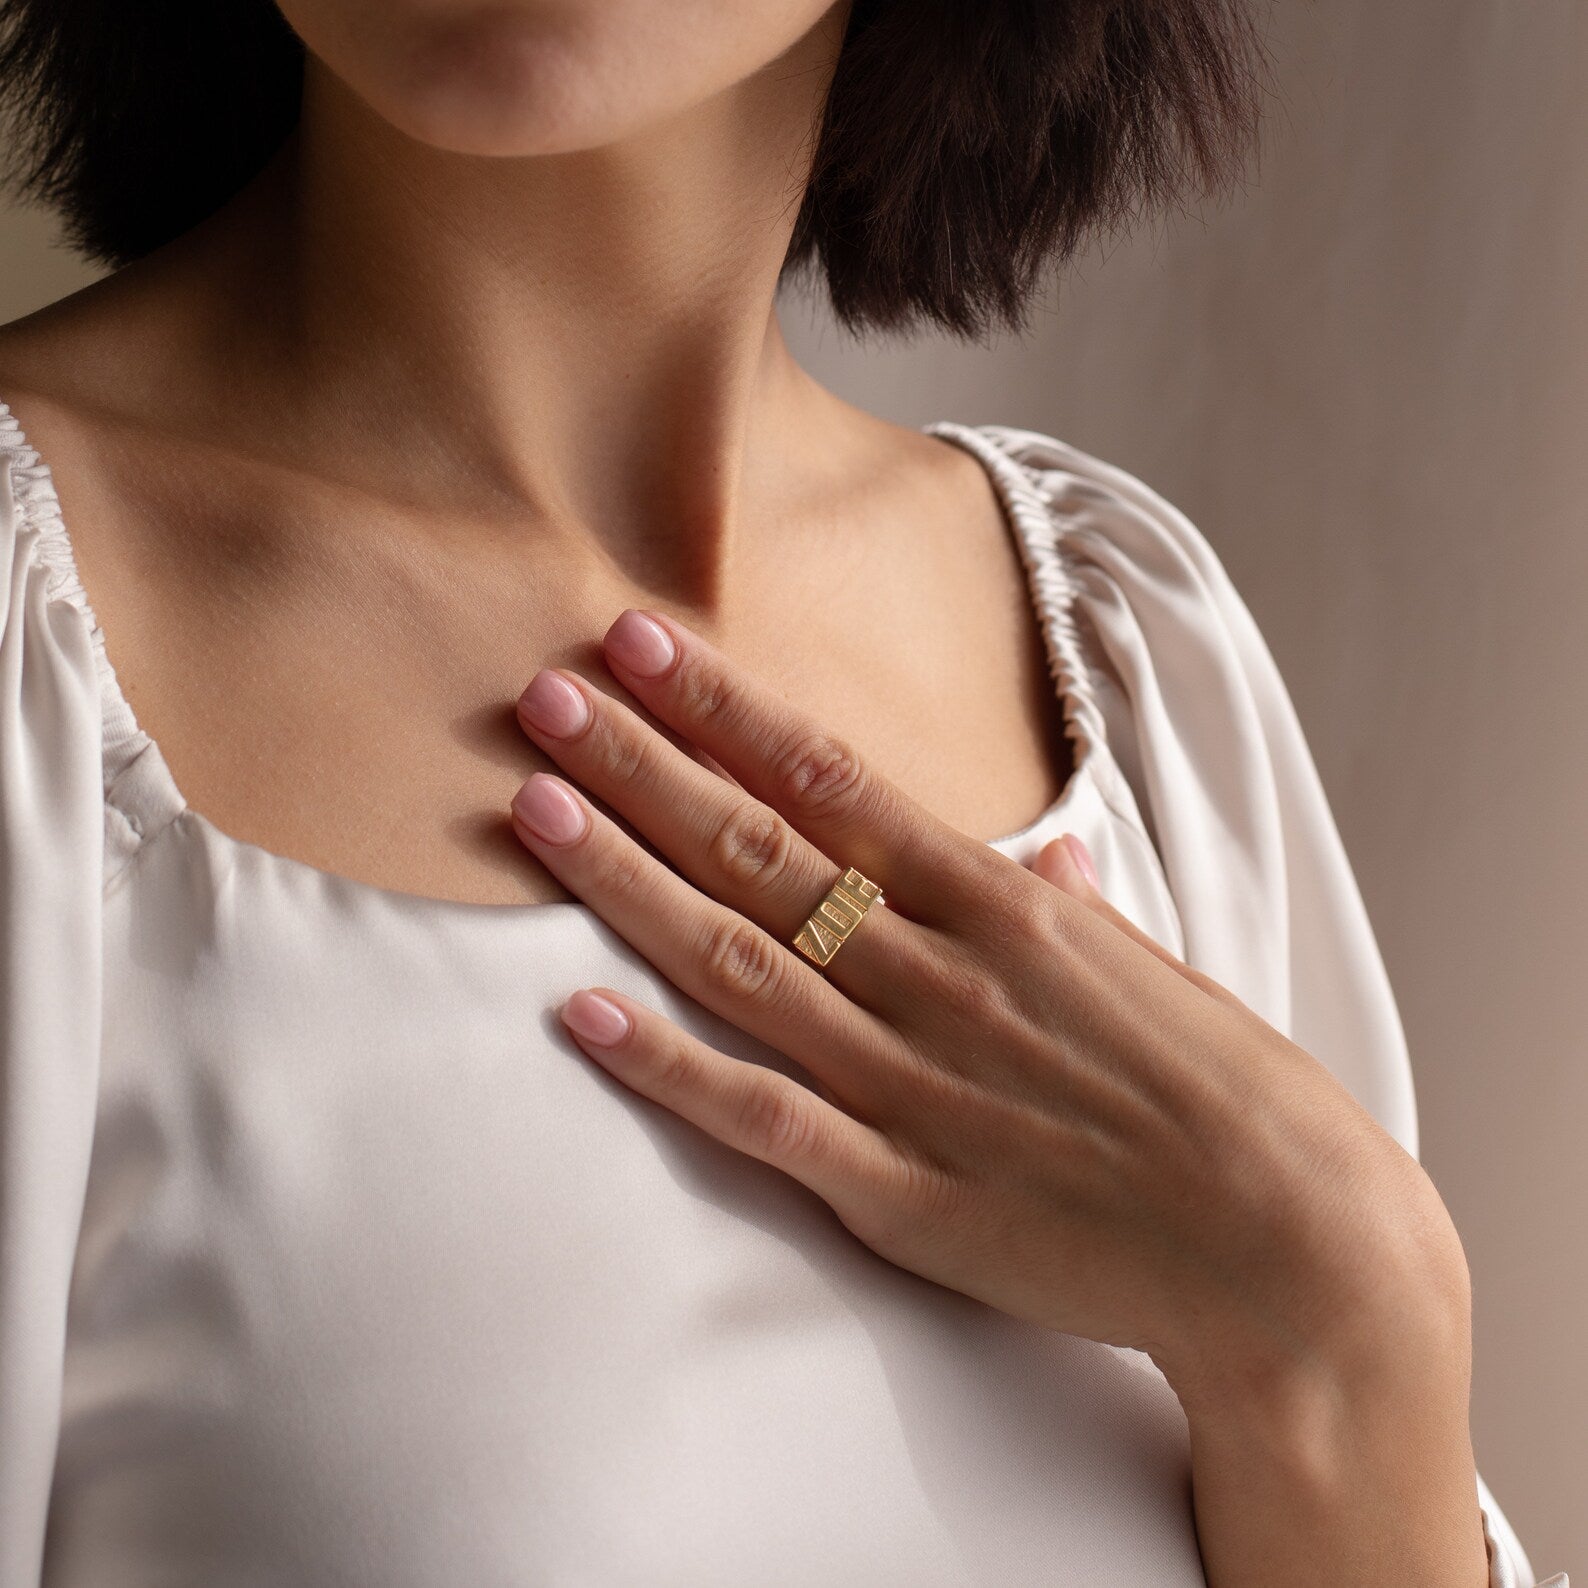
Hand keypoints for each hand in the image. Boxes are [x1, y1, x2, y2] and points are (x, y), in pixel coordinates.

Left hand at [508, 606, 1465, 1408]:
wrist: (1294, 1246)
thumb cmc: (1230, 1090)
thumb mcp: (1153, 969)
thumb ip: (1081, 906)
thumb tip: (1058, 852)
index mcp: (1002, 904)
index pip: (834, 777)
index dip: (725, 708)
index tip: (644, 644)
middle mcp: (941, 974)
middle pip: (760, 850)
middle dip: (642, 765)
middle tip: (543, 694)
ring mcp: (912, 1082)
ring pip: (737, 962)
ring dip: (626, 882)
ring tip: (535, 810)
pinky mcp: (901, 1193)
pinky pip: (761, 1118)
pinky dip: (665, 1067)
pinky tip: (578, 1016)